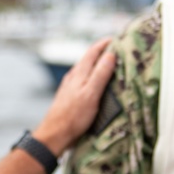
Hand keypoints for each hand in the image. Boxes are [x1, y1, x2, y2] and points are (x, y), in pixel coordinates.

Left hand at [31, 37, 115, 156]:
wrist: (55, 134)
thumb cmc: (73, 116)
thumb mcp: (91, 94)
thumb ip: (100, 74)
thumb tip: (110, 54)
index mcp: (79, 73)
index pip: (93, 51)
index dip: (105, 43)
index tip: (117, 38)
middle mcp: (74, 77)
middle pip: (89, 59)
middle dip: (103, 52)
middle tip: (118, 50)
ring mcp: (71, 86)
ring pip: (86, 70)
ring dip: (98, 65)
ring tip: (111, 65)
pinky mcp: (71, 96)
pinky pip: (84, 81)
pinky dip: (94, 78)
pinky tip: (98, 85)